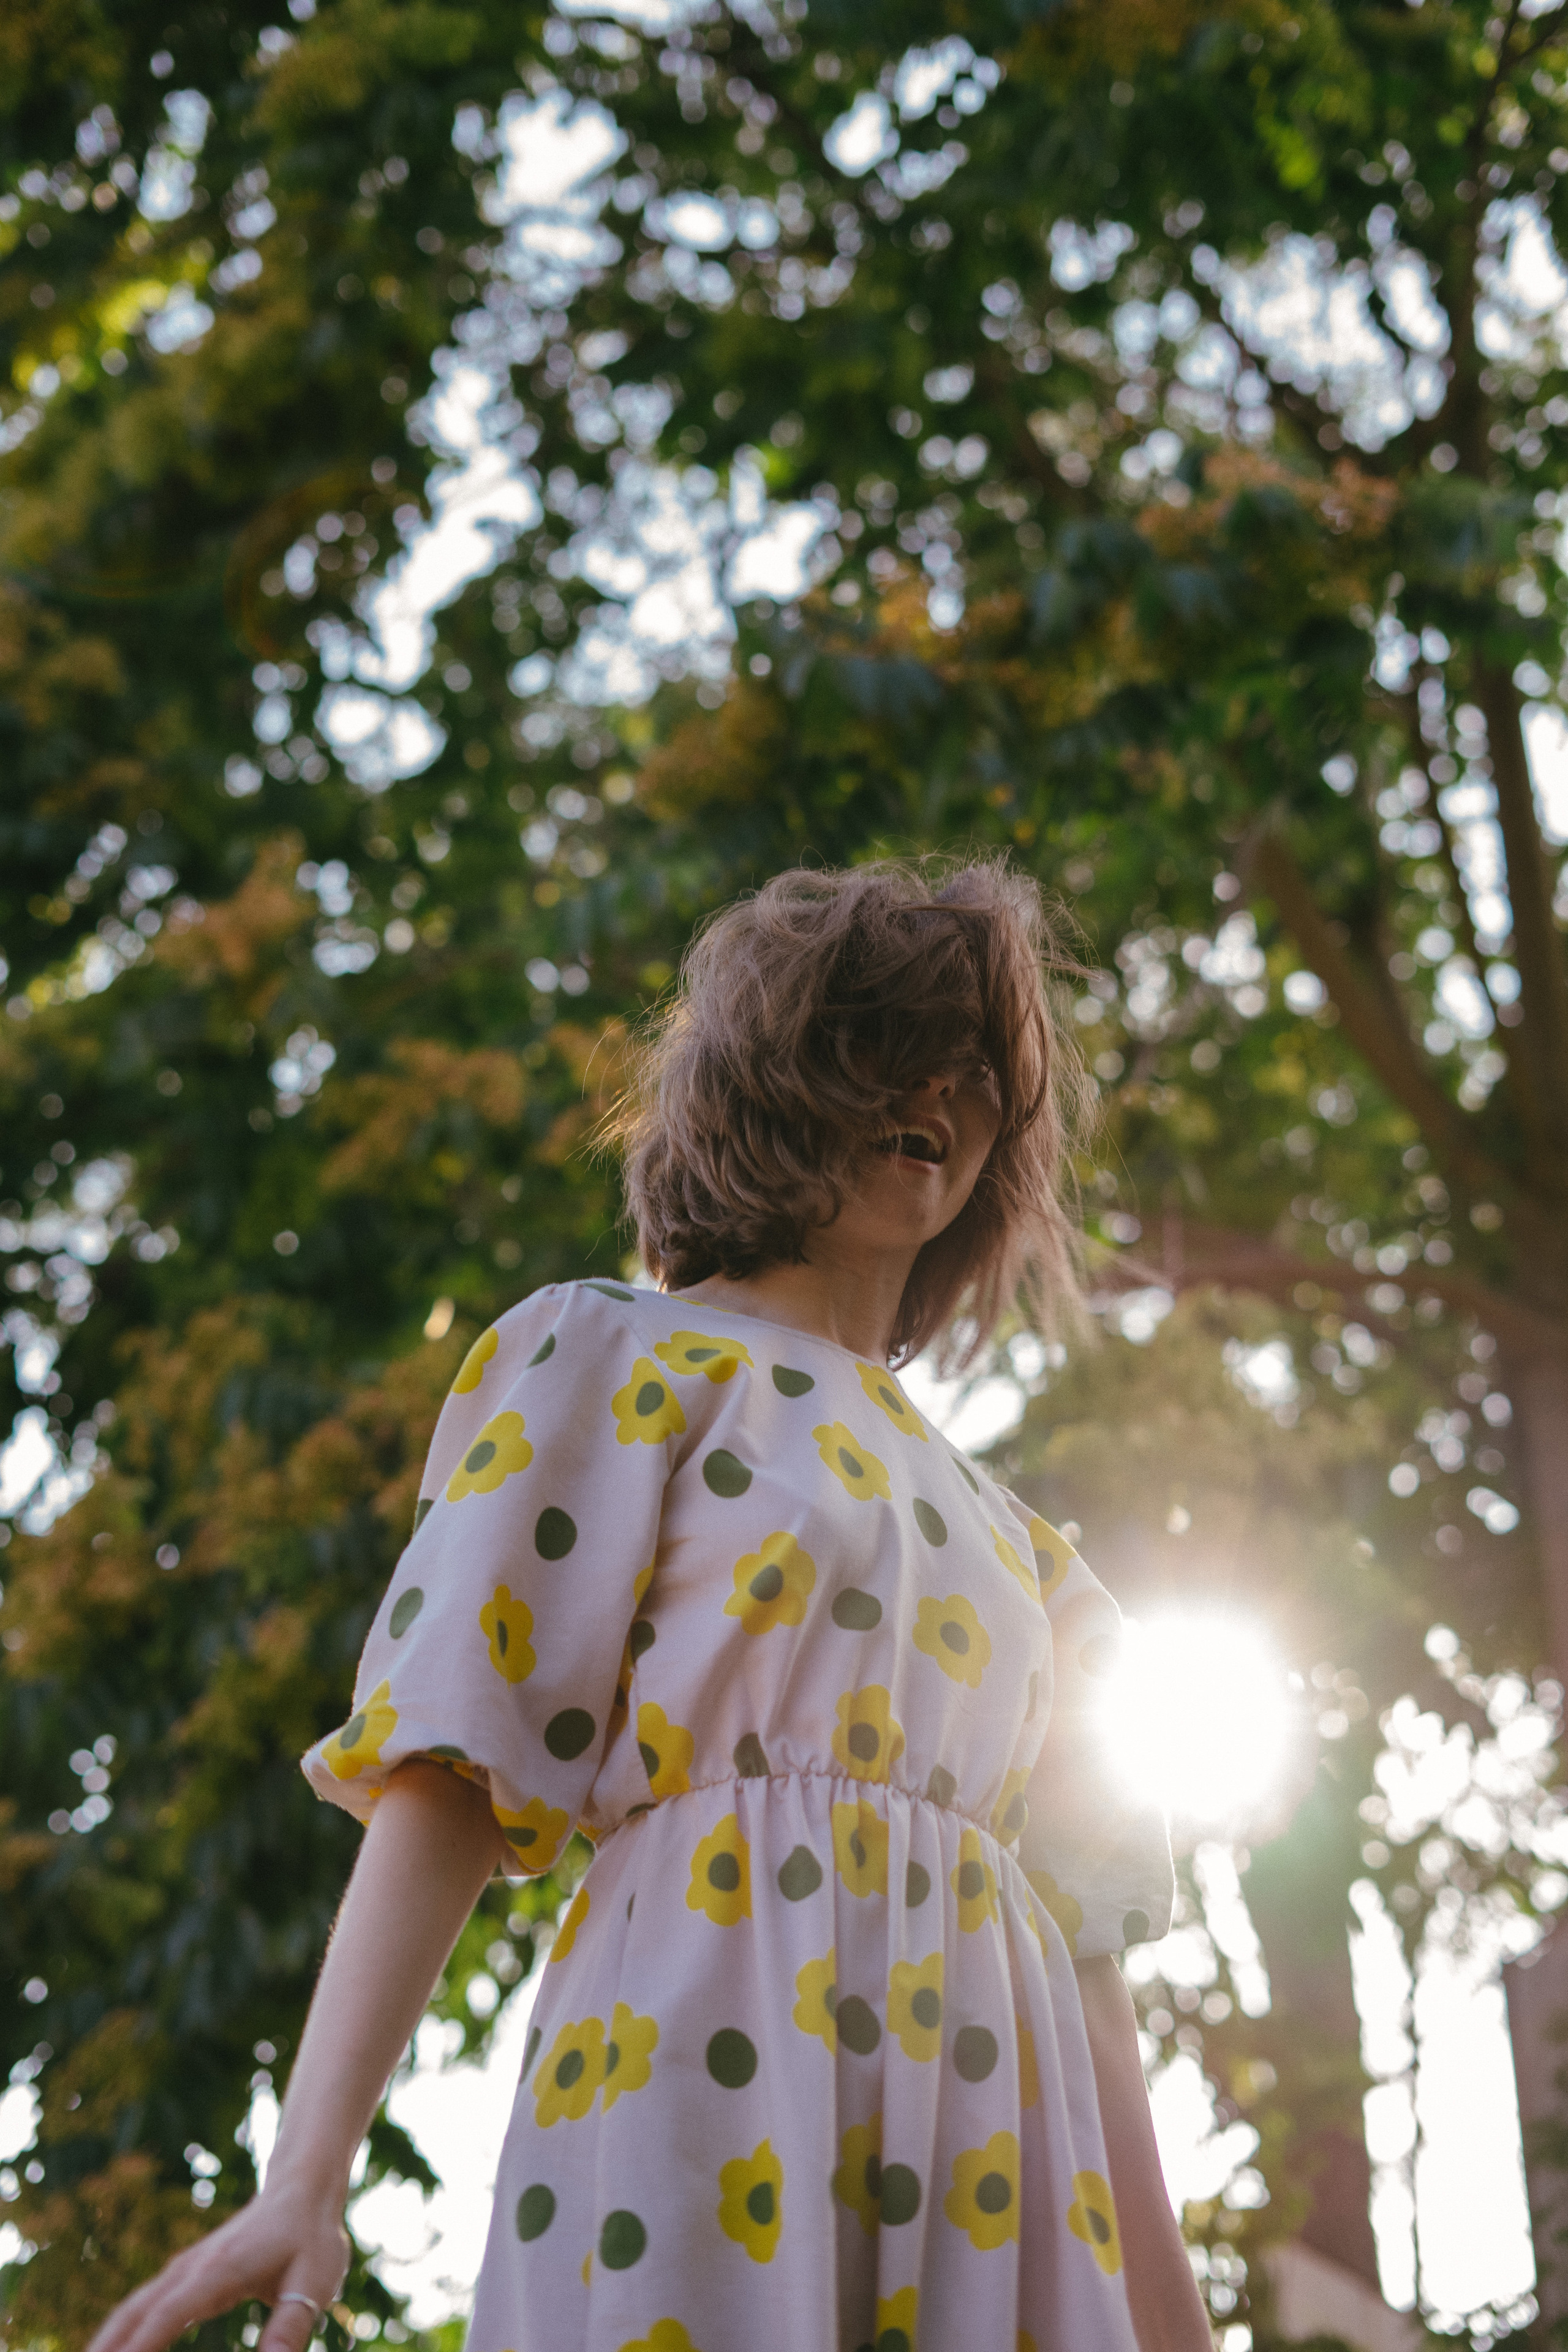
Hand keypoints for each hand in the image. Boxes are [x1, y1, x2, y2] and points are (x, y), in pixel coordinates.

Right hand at [84, 2178, 349, 2351]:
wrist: (302, 2190)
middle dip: (105, 2348)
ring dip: (107, 2341)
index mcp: (219, 2271)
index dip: (137, 2346)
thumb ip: (290, 2325)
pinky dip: (122, 2331)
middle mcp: (191, 2268)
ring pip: (132, 2308)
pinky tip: (113, 2351)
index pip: (166, 2314)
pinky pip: (144, 2306)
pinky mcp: (185, 2275)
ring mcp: (184, 2269)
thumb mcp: (314, 2282)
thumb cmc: (311, 2237)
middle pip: (134, 2313)